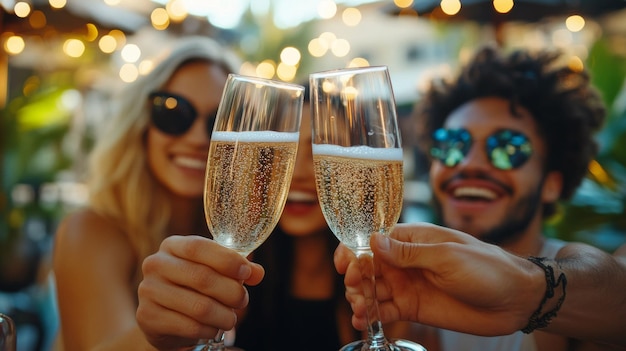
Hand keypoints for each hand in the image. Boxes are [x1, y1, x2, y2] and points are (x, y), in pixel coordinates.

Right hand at [137, 235, 263, 349]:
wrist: (164, 317)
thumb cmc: (193, 287)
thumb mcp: (214, 271)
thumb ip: (238, 269)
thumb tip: (257, 273)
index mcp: (172, 245)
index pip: (199, 247)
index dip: (226, 260)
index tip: (246, 273)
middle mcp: (156, 264)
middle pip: (201, 277)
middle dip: (231, 292)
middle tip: (243, 300)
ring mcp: (148, 290)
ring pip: (198, 306)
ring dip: (223, 316)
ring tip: (230, 318)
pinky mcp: (148, 316)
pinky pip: (189, 326)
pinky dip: (209, 330)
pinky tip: (213, 329)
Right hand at [334, 223, 542, 335]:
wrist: (514, 299)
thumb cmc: (486, 268)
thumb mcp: (447, 256)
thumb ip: (409, 253)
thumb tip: (373, 241)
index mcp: (412, 240)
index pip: (373, 240)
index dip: (354, 250)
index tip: (345, 264)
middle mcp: (405, 261)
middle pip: (367, 267)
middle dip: (356, 277)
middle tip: (357, 288)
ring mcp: (407, 285)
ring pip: (372, 290)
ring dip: (360, 298)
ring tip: (361, 309)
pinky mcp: (413, 308)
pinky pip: (385, 311)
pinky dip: (371, 316)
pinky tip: (363, 321)